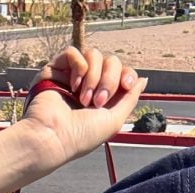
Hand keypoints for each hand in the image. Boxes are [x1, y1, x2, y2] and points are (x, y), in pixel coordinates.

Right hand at [23, 47, 147, 165]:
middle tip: (97, 102)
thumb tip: (143, 80)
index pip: (122, 72)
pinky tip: (73, 86)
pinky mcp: (56, 69)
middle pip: (111, 61)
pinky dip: (78, 66)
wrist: (52, 137)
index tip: (125, 85)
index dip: (126, 75)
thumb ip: (130, 99)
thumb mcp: (114, 120)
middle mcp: (89, 85)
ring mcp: (73, 76)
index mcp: (103, 98)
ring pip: (93, 54)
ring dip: (93, 76)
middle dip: (109, 80)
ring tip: (83, 98)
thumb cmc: (81, 137)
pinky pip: (73, 52)